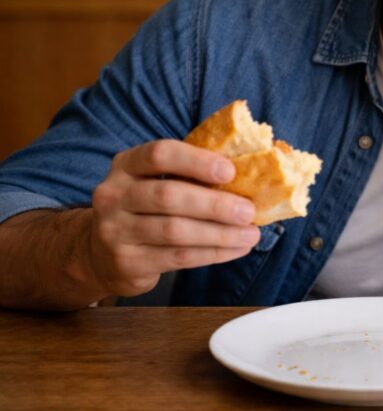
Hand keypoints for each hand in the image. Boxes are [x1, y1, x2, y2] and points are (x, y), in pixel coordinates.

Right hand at [86, 140, 259, 296]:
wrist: (99, 253)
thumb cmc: (145, 208)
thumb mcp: (154, 181)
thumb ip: (188, 174)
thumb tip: (249, 175)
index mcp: (125, 165)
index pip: (159, 154)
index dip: (196, 161)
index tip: (230, 171)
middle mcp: (114, 195)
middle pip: (169, 196)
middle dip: (215, 204)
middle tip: (248, 211)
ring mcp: (115, 231)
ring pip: (175, 231)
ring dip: (220, 234)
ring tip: (250, 234)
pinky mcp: (126, 262)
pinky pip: (177, 257)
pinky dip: (212, 253)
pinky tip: (235, 249)